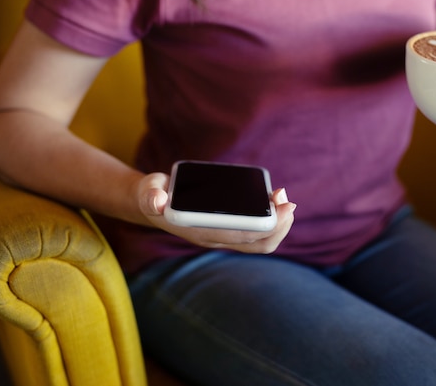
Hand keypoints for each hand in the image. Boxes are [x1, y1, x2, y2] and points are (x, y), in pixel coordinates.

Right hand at [137, 172, 295, 253]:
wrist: (153, 203)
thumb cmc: (154, 196)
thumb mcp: (148, 192)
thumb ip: (151, 196)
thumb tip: (157, 200)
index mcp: (202, 232)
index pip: (242, 237)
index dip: (267, 225)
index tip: (283, 207)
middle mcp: (217, 238)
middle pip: (259, 243)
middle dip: (280, 224)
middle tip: (287, 199)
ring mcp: (225, 235)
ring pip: (262, 240)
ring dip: (278, 222)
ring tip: (282, 196)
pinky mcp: (229, 227)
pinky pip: (257, 230)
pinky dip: (271, 218)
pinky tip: (272, 199)